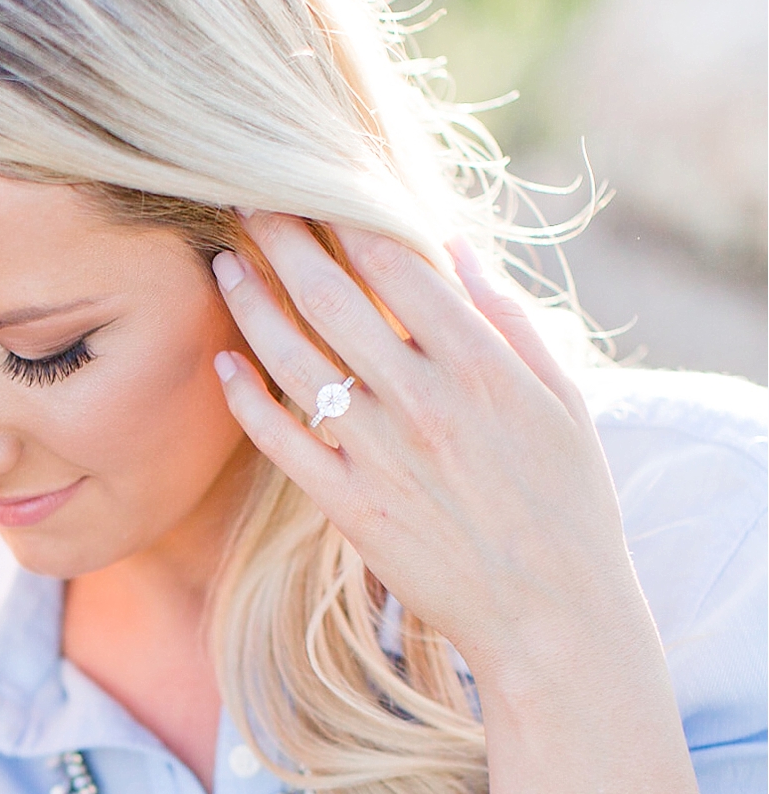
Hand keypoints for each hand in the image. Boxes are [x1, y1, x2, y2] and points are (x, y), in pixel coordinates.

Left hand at [210, 215, 643, 684]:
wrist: (551, 612)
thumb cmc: (568, 501)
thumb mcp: (562, 399)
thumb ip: (508, 318)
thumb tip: (454, 247)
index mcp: (480, 365)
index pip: (395, 266)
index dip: (345, 215)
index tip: (314, 180)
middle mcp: (424, 402)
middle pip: (331, 299)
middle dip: (282, 240)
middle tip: (245, 197)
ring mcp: (381, 455)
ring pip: (295, 361)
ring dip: (252, 305)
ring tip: (224, 264)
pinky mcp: (351, 507)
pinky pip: (283, 441)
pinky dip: (248, 399)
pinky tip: (225, 364)